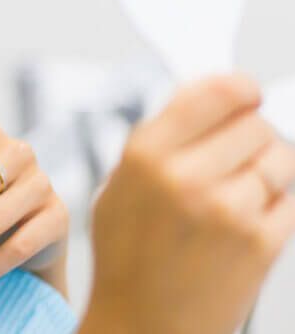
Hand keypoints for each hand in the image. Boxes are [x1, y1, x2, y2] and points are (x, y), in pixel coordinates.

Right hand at [80, 72, 294, 333]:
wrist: (146, 325)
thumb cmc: (129, 258)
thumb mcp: (119, 185)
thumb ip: (161, 141)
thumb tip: (210, 99)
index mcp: (146, 154)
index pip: (216, 90)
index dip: (238, 86)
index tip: (245, 91)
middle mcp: (188, 177)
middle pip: (255, 124)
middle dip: (251, 135)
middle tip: (234, 155)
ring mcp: (229, 210)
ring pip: (280, 159)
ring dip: (267, 169)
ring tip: (239, 192)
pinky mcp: (263, 243)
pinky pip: (291, 199)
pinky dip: (277, 204)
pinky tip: (247, 220)